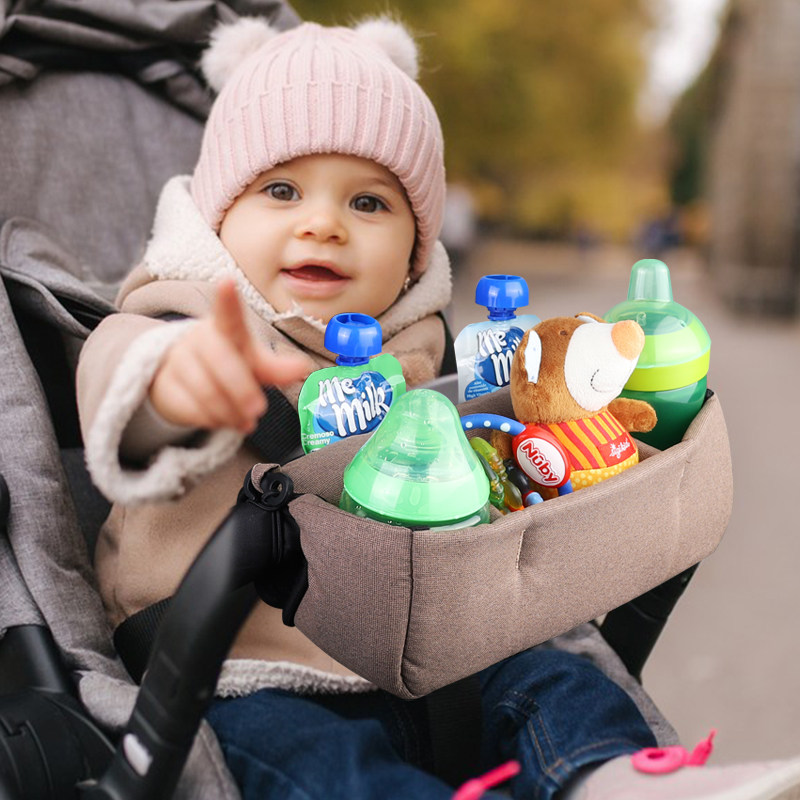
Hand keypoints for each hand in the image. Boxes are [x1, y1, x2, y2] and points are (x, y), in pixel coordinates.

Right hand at [149, 278, 311, 432]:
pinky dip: (211, 420)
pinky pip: (189, 407)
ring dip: (230, 411)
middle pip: (220, 360)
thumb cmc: (229, 365)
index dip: (228, 300)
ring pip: (205, 389)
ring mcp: (178, 361)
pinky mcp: (163, 386)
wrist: (184, 380)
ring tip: (246, 422)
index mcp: (224, 328)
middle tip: (258, 410)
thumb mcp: (255, 364)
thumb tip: (305, 368)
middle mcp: (198, 339)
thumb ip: (277, 368)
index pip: (227, 314)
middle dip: (241, 389)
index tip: (228, 281)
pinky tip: (224, 422)